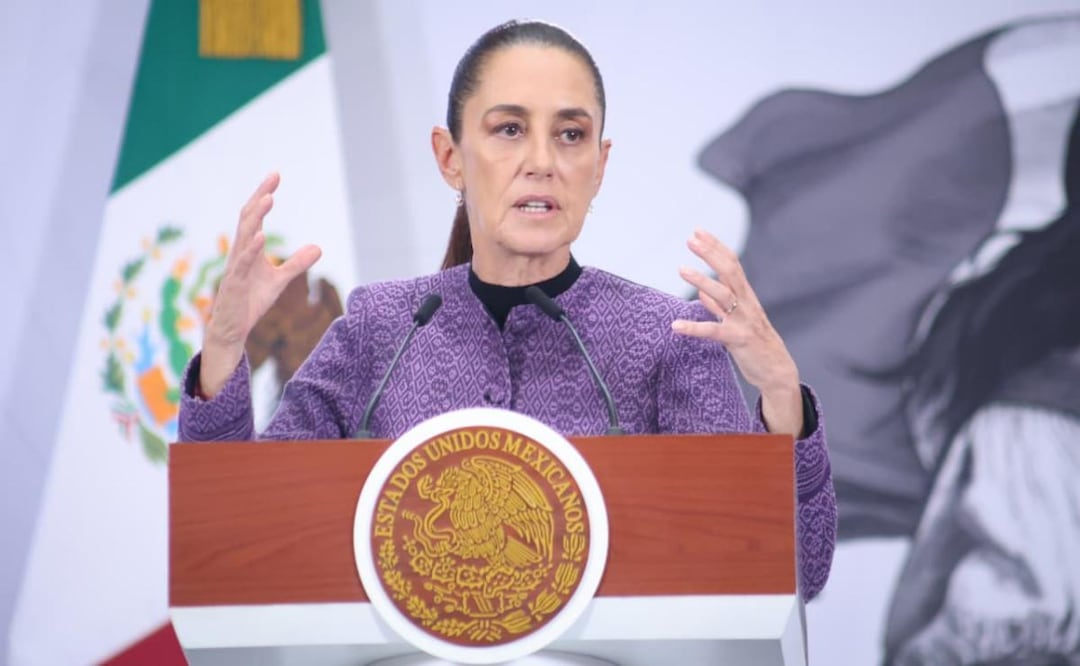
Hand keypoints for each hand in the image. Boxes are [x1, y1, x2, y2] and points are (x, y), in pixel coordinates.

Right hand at [200, 173, 321, 395]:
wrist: (233, 329)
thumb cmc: (251, 301)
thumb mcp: (280, 281)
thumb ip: (297, 263)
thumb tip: (318, 247)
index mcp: (248, 249)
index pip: (254, 216)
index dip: (263, 195)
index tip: (275, 176)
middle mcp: (239, 253)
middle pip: (248, 219)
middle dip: (259, 197)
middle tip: (272, 179)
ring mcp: (235, 268)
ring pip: (244, 237)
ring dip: (256, 217)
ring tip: (268, 199)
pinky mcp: (234, 285)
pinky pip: (242, 265)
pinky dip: (251, 250)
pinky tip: (260, 237)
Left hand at [672, 229, 802, 435]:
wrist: (777, 371)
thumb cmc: (755, 345)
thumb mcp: (736, 321)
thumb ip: (718, 306)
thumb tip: (702, 292)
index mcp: (745, 296)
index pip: (731, 264)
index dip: (716, 247)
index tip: (698, 232)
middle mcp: (746, 303)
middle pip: (729, 271)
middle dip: (710, 253)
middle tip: (690, 239)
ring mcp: (743, 320)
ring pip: (723, 294)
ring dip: (701, 280)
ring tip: (681, 269)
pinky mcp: (738, 339)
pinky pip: (713, 331)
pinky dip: (694, 328)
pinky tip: (676, 326)